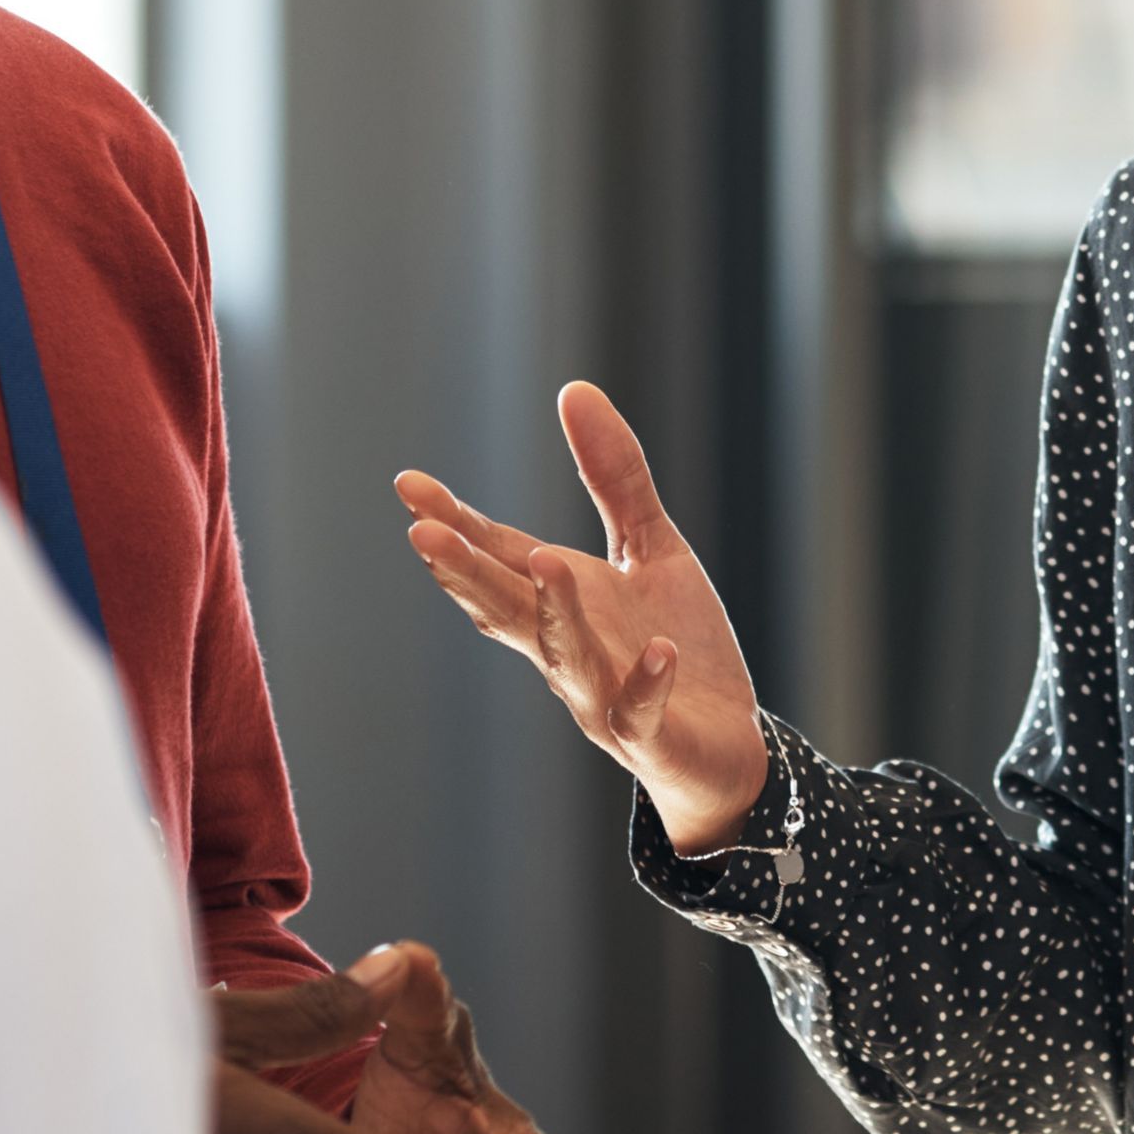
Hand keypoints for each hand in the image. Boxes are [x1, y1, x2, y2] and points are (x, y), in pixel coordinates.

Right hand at [396, 381, 772, 853]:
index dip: (455, 524)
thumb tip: (574, 388)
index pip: (497, 557)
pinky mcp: (650, 736)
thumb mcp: (651, 547)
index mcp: (560, 600)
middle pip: (506, 608)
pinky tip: (657, 651)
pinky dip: (644, 683)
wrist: (725, 745)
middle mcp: (565, 649)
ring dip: (553, 613)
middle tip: (424, 534)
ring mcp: (602, 696)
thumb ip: (614, 477)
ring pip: (564, 657)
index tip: (409, 485)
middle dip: (466, 572)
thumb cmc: (676, 643)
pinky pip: (640, 711)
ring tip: (545, 563)